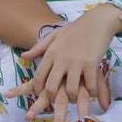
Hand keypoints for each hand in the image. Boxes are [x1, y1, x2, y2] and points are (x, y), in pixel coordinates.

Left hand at [4, 4, 121, 121]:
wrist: (98, 20)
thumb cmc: (76, 28)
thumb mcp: (55, 35)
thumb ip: (39, 48)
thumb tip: (23, 57)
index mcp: (51, 52)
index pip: (39, 76)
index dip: (38, 89)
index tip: (40, 94)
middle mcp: (62, 59)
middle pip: (52, 87)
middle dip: (52, 98)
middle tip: (57, 101)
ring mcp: (77, 62)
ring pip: (71, 91)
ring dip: (73, 98)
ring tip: (75, 98)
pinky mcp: (92, 64)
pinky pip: (89, 86)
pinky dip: (91, 92)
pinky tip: (92, 91)